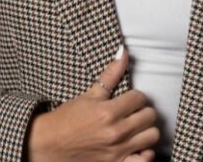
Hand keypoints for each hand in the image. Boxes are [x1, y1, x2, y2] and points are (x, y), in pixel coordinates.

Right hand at [25, 44, 159, 160]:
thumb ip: (110, 74)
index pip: (140, 98)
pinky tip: (136, 145)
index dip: (136, 96)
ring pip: (152, 136)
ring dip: (146, 129)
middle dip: (143, 110)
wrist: (51, 145)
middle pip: (149, 116)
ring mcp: (118, 152)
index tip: (128, 98)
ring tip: (135, 126)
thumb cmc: (68, 118)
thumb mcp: (90, 94)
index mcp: (109, 112)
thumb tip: (123, 51)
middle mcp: (116, 133)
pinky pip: (145, 160)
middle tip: (133, 111)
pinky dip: (145, 152)